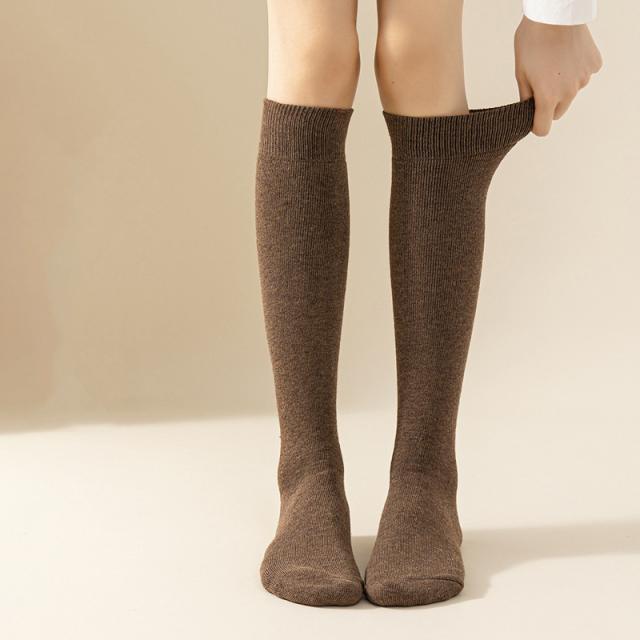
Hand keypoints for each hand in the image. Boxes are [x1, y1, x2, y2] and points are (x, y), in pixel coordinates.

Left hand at [514, 16, 602, 135]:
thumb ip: (525, 98)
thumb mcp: (520, 73)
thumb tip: (528, 110)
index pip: (543, 129)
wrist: (554, 14)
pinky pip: (583, 76)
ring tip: (554, 65)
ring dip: (563, 87)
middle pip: (558, 112)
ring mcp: (584, 79)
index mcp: (548, 97)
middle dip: (549, 105)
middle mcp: (569, 92)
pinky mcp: (594, 65)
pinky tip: (568, 56)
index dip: (536, 125)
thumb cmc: (532, 41)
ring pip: (571, 94)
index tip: (533, 118)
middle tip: (541, 84)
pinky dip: (576, 71)